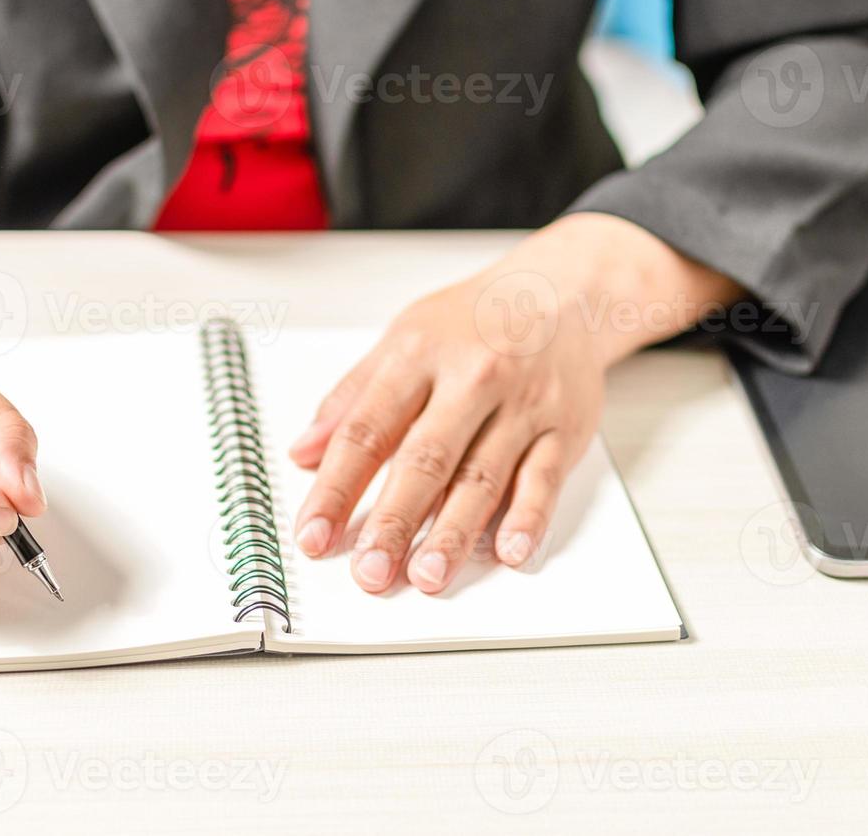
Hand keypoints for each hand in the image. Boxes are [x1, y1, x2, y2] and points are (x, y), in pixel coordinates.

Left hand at [289, 213, 741, 593]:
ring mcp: (521, 405)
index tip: (314, 533)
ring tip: (427, 576)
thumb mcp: (402, 339)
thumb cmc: (472, 321)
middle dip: (393, 521)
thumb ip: (352, 397)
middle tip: (370, 572)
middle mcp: (471, 380)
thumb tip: (304, 451)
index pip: (367, 430)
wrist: (560, 292)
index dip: (337, 487)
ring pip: (483, 477)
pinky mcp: (563, 427)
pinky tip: (507, 552)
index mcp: (419, 357)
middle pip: (425, 460)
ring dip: (453, 532)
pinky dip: (527, 517)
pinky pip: (544, 478)